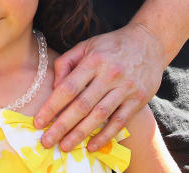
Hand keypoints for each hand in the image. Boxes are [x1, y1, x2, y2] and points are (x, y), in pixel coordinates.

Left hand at [35, 23, 165, 152]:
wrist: (150, 42)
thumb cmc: (112, 45)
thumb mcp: (87, 45)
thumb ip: (67, 62)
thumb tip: (54, 86)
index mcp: (94, 60)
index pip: (69, 88)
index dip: (52, 106)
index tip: (39, 122)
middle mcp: (109, 75)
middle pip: (82, 105)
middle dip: (62, 126)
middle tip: (47, 142)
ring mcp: (125, 88)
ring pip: (99, 116)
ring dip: (81, 134)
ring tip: (65, 146)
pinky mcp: (138, 99)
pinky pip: (120, 121)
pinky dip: (105, 136)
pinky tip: (92, 147)